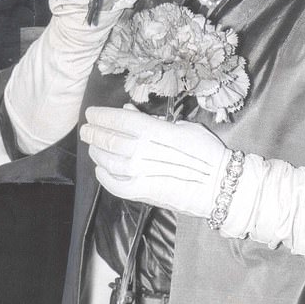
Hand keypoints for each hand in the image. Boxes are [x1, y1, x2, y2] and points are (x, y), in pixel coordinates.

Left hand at [81, 106, 228, 215]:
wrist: (218, 185)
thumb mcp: (184, 128)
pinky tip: (101, 170)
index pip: (120, 120)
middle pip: (110, 139)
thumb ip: (154, 120)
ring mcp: (141, 174)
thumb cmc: (207, 152)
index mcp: (156, 132)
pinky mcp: (143, 193)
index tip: (92, 113)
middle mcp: (144, 151)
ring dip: (97, 152)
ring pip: (109, 161)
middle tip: (86, 129)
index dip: (103, 115)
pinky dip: (105, 177)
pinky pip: (116, 185)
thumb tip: (130, 110)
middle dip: (94, 132)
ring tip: (93, 147)